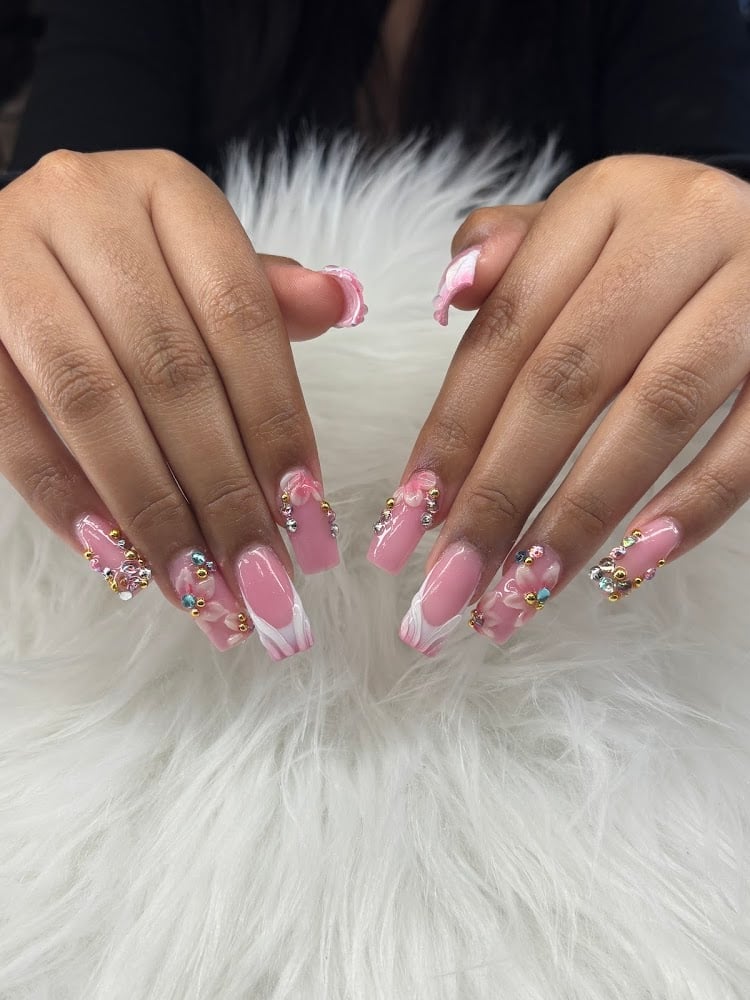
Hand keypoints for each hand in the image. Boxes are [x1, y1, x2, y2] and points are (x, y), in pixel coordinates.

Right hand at [0, 149, 365, 656]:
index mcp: (167, 190)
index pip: (241, 317)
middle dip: (224, 490)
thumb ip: (264, 295)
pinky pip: (13, 427)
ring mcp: (7, 258)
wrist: (12, 242)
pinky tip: (119, 559)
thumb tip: (342, 302)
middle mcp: (84, 205)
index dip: (277, 422)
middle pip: (172, 370)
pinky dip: (67, 500)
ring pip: (93, 402)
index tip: (306, 515)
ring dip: (153, 510)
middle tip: (261, 580)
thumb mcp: (198, 262)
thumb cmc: (125, 264)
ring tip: (199, 590)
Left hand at [368, 154, 749, 653]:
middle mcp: (681, 229)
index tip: (405, 523)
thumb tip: (452, 293)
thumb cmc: (661, 252)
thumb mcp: (585, 232)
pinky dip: (690, 508)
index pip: (506, 331)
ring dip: (578, 517)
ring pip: (654, 413)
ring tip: (520, 596)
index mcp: (605, 201)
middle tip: (446, 588)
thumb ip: (512, 260)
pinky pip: (749, 440)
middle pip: (566, 378)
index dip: (452, 433)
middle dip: (498, 495)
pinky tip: (627, 568)